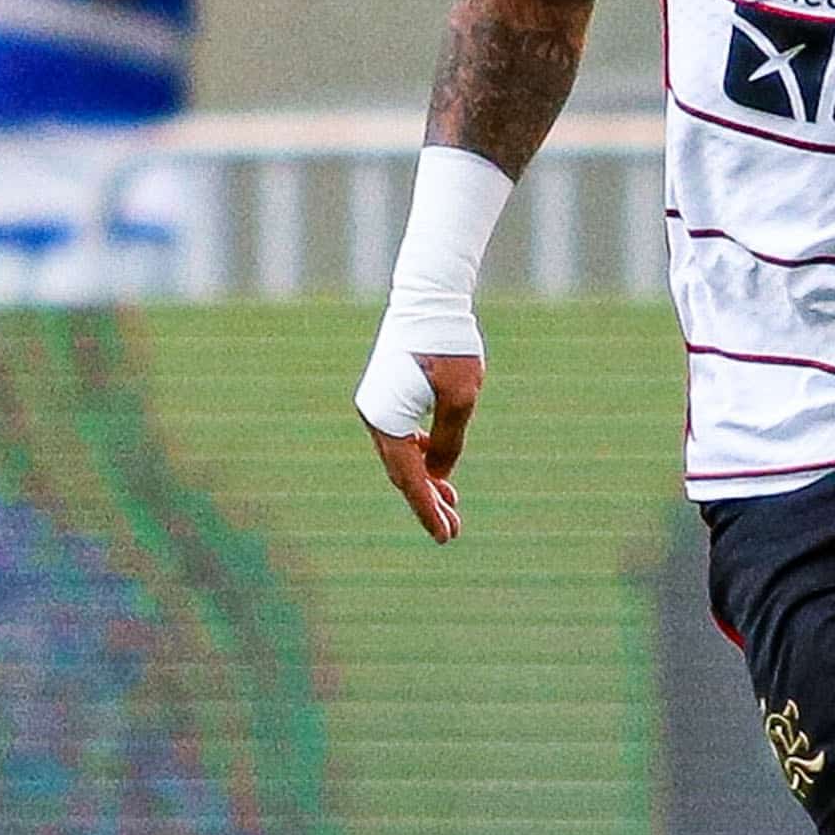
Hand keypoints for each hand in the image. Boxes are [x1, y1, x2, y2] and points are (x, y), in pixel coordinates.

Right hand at [360, 348, 486, 543]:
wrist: (428, 298)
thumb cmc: (448, 345)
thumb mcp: (460, 396)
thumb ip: (449, 440)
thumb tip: (440, 476)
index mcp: (386, 418)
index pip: (408, 478)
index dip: (427, 510)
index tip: (446, 536)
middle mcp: (374, 415)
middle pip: (401, 473)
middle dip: (427, 504)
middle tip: (452, 533)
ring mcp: (378, 405)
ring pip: (401, 457)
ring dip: (426, 483)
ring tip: (452, 509)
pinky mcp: (388, 395)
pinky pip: (402, 438)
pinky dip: (421, 458)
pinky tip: (439, 473)